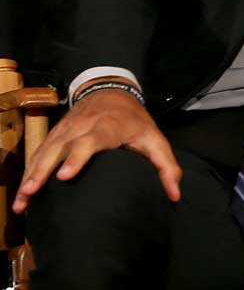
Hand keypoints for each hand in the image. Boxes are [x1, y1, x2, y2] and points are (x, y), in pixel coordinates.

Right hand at [11, 84, 180, 212]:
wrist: (110, 90)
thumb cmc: (134, 120)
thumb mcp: (155, 139)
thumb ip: (166, 166)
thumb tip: (175, 195)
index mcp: (107, 128)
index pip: (90, 141)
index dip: (77, 158)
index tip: (64, 175)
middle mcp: (81, 127)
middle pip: (59, 148)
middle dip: (43, 170)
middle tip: (31, 192)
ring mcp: (64, 130)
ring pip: (44, 151)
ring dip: (30, 175)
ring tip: (21, 199)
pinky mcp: (54, 134)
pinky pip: (38, 152)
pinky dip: (28, 170)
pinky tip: (22, 192)